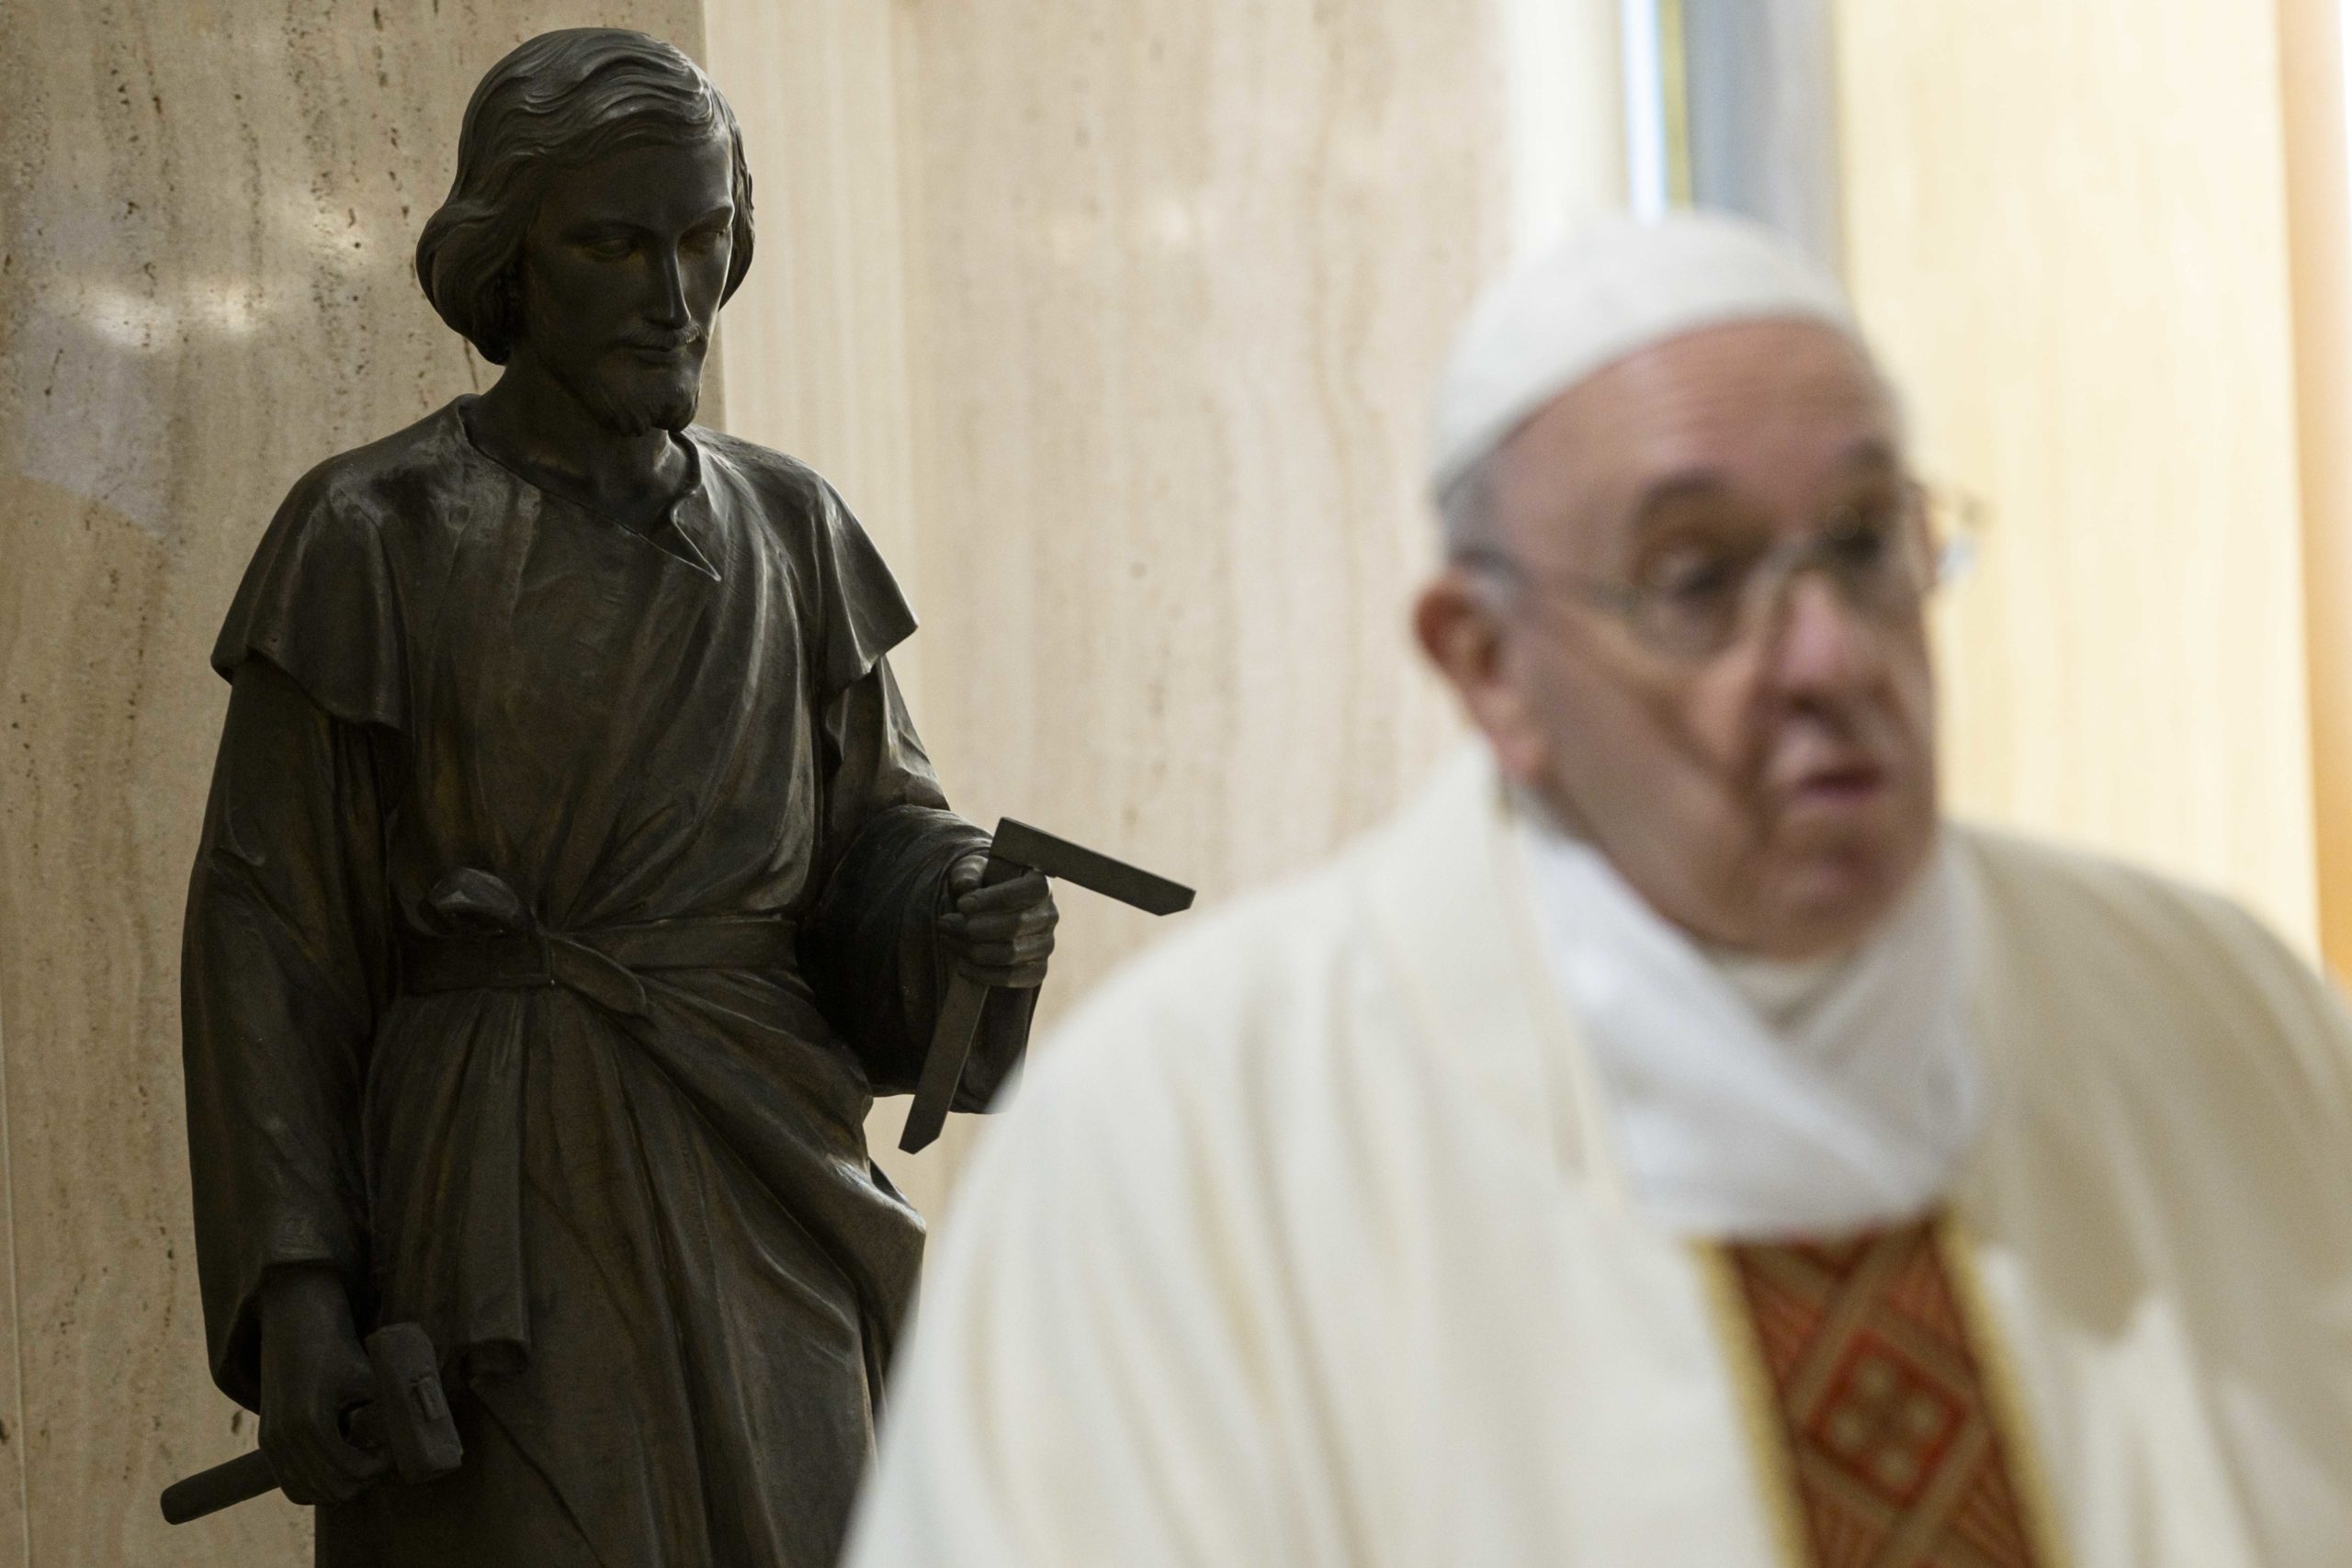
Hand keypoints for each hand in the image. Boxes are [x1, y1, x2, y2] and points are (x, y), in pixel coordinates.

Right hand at [257, 1265, 388, 1505]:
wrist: (295, 1322)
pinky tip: (340, 1461)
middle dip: (362, 1479)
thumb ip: (387, 1408)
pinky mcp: (267, 1441)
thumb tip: (417, 1435)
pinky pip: (291, 1483)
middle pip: (331, 1490)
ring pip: (307, 1493)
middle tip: (381, 1457)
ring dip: (339, 1484)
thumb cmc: (337, 1345)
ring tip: (361, 1458)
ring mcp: (271, 1442)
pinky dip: (316, 1483)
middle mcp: (284, 1438)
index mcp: (310, 1421)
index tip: (392, 1450)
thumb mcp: (368, 1374)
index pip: (351, 1471)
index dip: (379, 1467)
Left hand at [937, 854, 1057, 987]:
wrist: (988, 916)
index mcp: (1041, 885)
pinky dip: (982, 974)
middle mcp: (1049, 915)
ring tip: (948, 940)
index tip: (962, 905)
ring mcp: (1046, 945)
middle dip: (973, 928)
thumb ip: (967, 873)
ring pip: (1009, 954)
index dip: (994, 899)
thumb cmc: (981, 888)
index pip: (1027, 891)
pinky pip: (1011, 978)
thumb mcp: (972, 871)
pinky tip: (961, 964)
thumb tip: (965, 886)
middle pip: (1015, 926)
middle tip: (944, 924)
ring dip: (972, 950)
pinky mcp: (1037, 970)